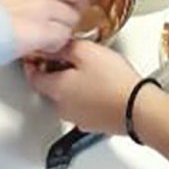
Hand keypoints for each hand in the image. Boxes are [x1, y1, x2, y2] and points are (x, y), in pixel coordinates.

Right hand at [0, 0, 90, 57]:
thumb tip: (25, 3)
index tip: (66, 5)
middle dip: (76, 8)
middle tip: (68, 22)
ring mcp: (44, 9)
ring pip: (72, 20)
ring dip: (64, 31)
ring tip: (49, 40)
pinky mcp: (43, 31)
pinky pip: (62, 38)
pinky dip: (57, 45)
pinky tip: (44, 48)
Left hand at [27, 39, 141, 134]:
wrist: (137, 108)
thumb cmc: (113, 81)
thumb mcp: (86, 51)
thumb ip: (64, 47)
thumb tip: (52, 44)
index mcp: (57, 89)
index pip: (33, 77)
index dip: (32, 62)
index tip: (35, 53)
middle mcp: (63, 108)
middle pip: (51, 86)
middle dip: (56, 70)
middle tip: (69, 54)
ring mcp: (79, 118)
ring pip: (68, 96)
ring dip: (73, 82)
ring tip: (90, 67)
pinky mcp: (94, 123)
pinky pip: (83, 105)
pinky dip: (86, 94)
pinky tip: (100, 83)